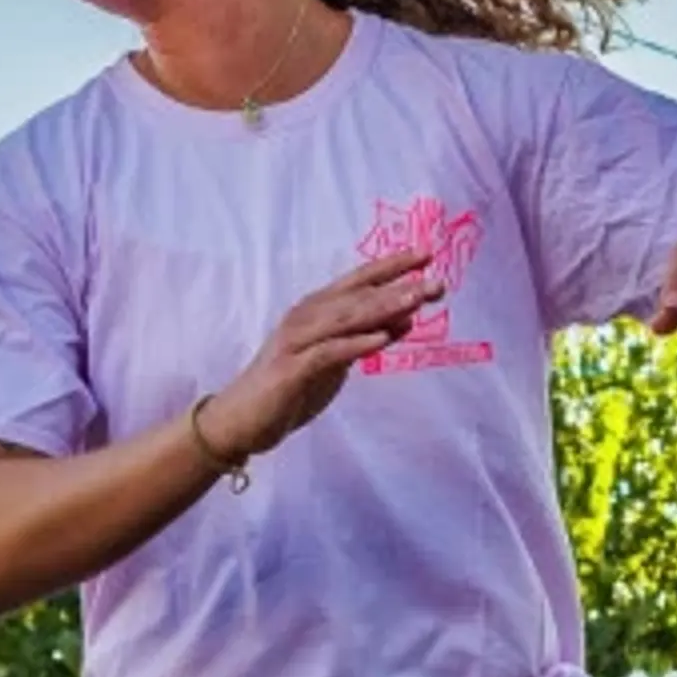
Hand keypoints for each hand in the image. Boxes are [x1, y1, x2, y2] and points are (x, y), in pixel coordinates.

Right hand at [196, 250, 440, 468]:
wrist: (240, 421)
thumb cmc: (288, 389)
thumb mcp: (335, 361)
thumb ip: (365, 338)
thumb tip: (405, 319)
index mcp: (316, 311)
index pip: (358, 281)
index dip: (391, 267)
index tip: (426, 255)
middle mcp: (306, 317)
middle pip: (356, 296)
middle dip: (397, 288)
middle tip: (436, 283)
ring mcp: (297, 341)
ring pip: (345, 318)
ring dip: (382, 308)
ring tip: (415, 300)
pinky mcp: (291, 369)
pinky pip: (328, 353)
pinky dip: (356, 344)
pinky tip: (382, 339)